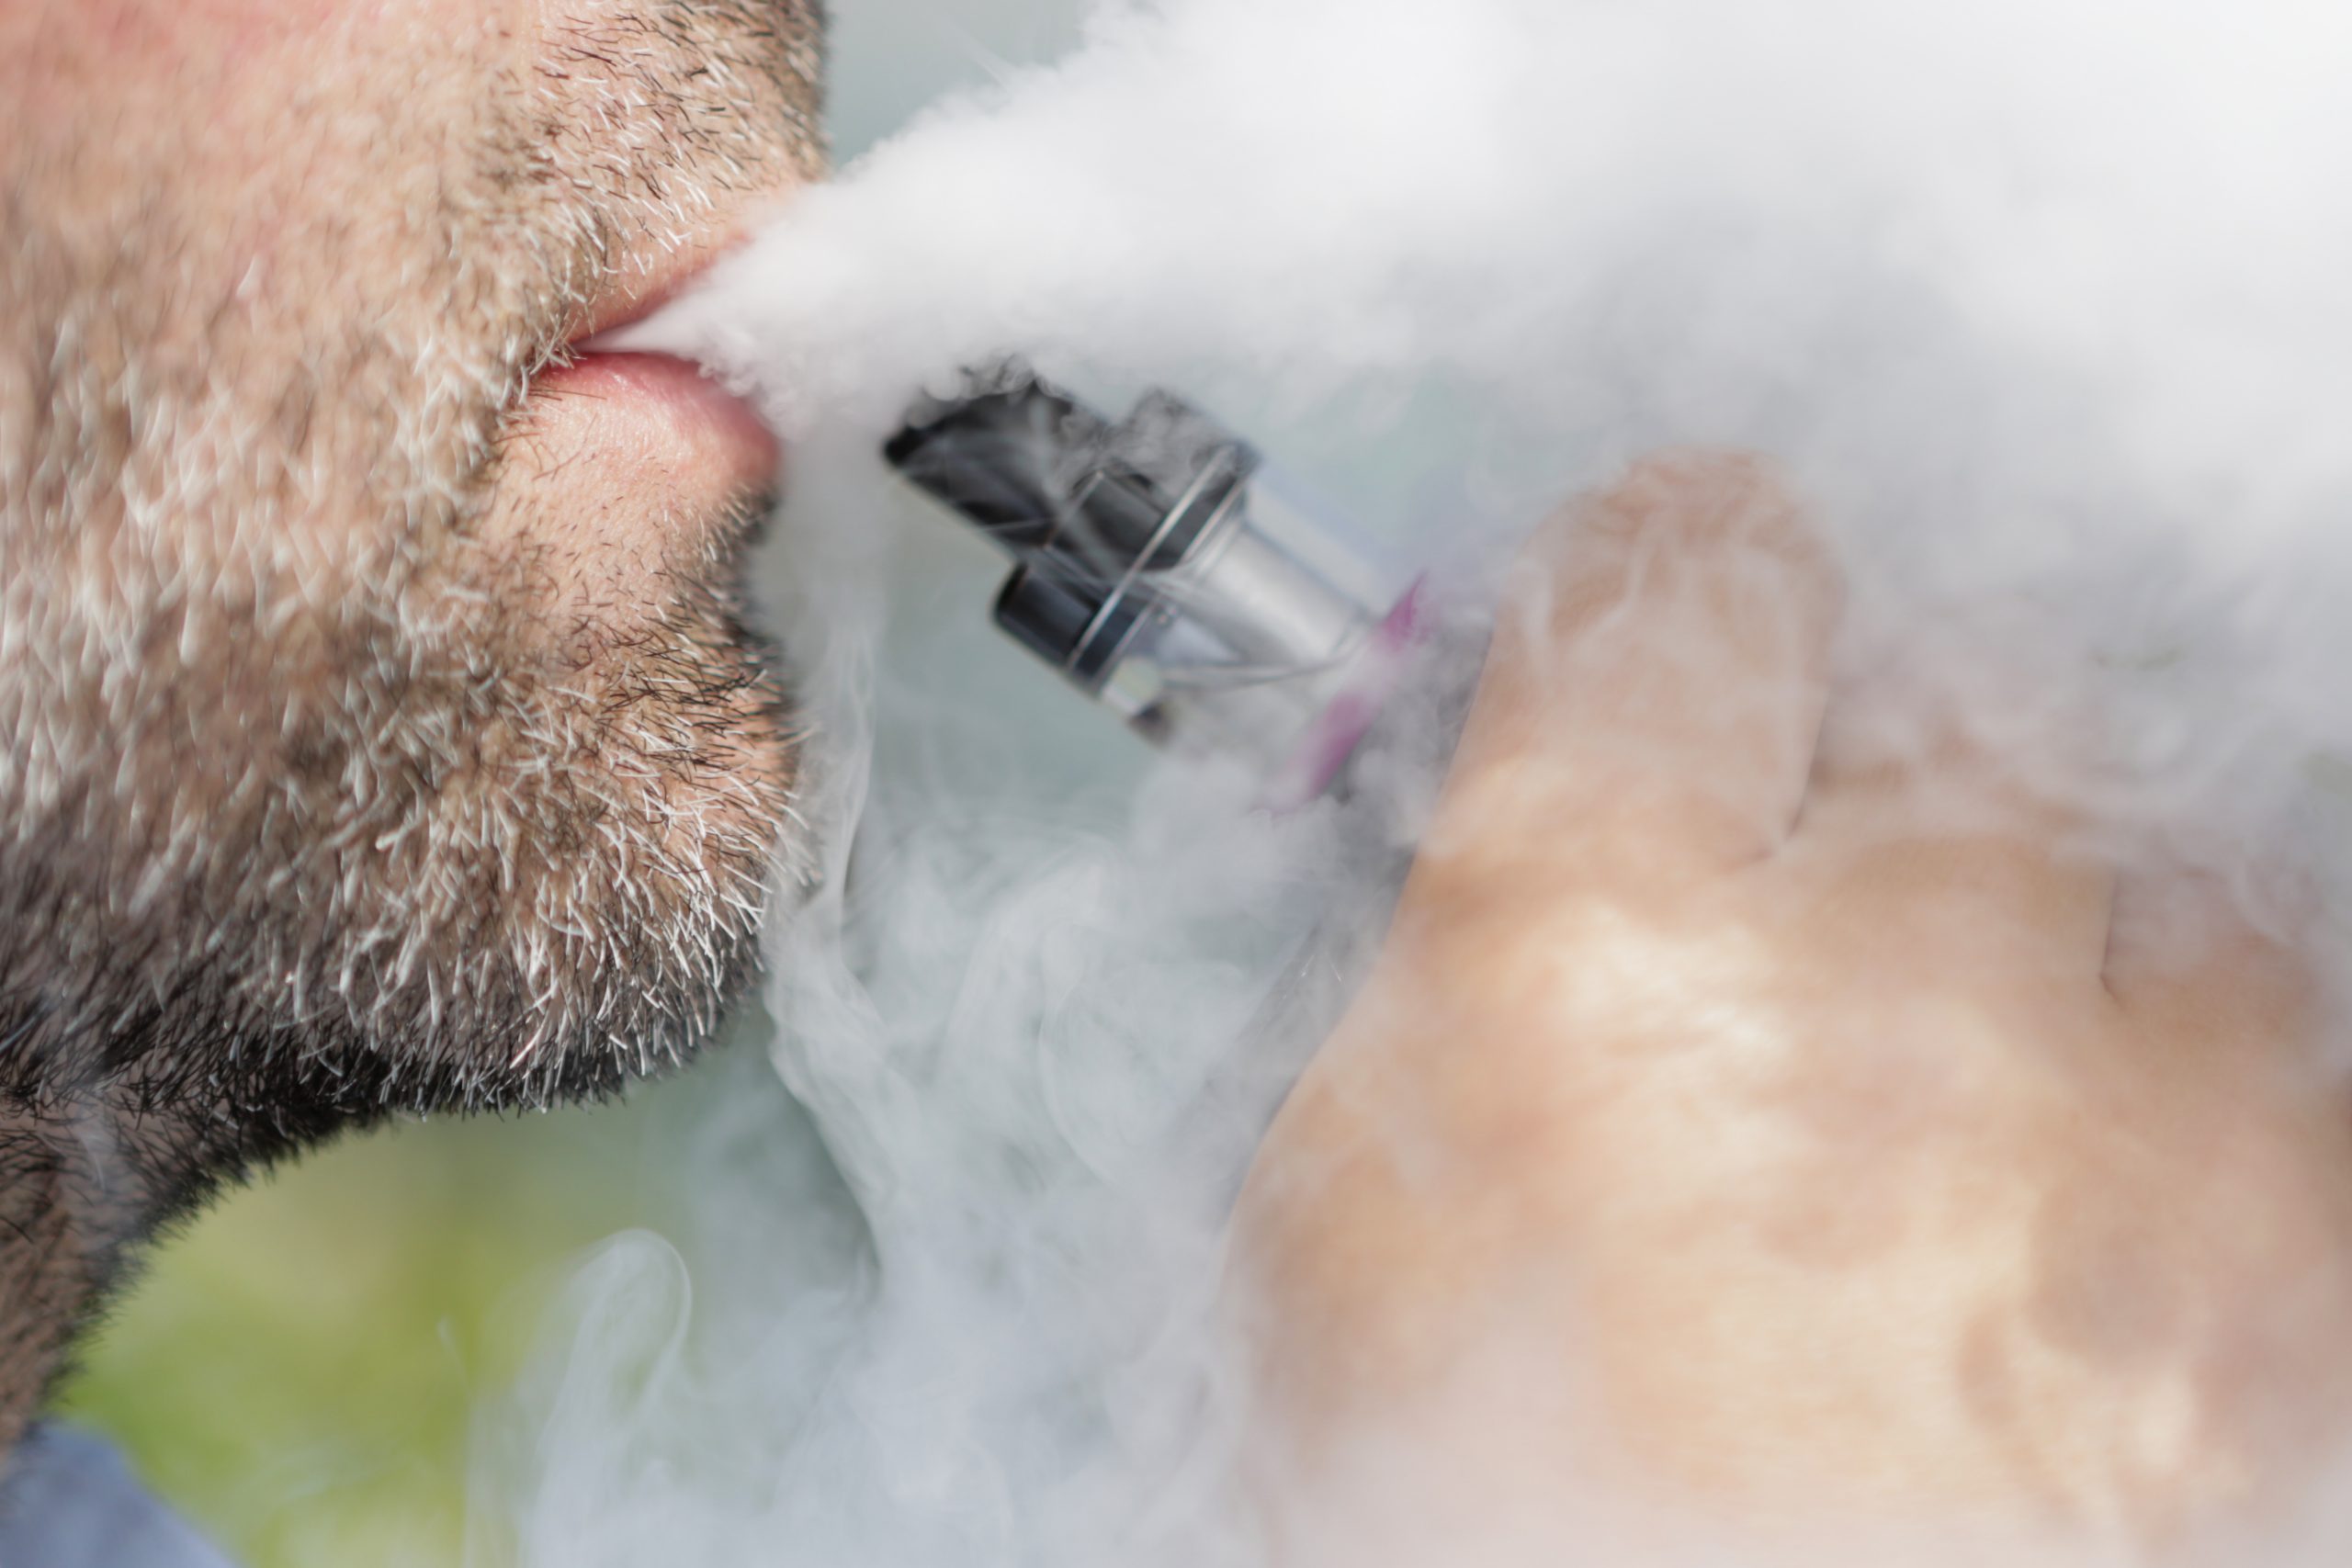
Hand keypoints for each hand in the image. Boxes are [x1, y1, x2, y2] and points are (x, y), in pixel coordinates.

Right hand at [1230, 454, 2351, 1562]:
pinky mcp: (2300, 1248)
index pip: (1680, 576)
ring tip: (1975, 1046)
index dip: (1677, 564)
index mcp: (1585, 950)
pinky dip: (2199, 1052)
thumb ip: (1455, 964)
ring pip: (2158, 829)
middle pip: (1956, 668)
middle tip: (1827, 853)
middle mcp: (1880, 981)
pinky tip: (2097, 1160)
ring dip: (2067, 901)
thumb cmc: (1492, 1521)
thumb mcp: (1346, 1222)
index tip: (1684, 586)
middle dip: (1888, 738)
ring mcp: (2130, 1111)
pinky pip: (2284, 1012)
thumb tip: (1537, 818)